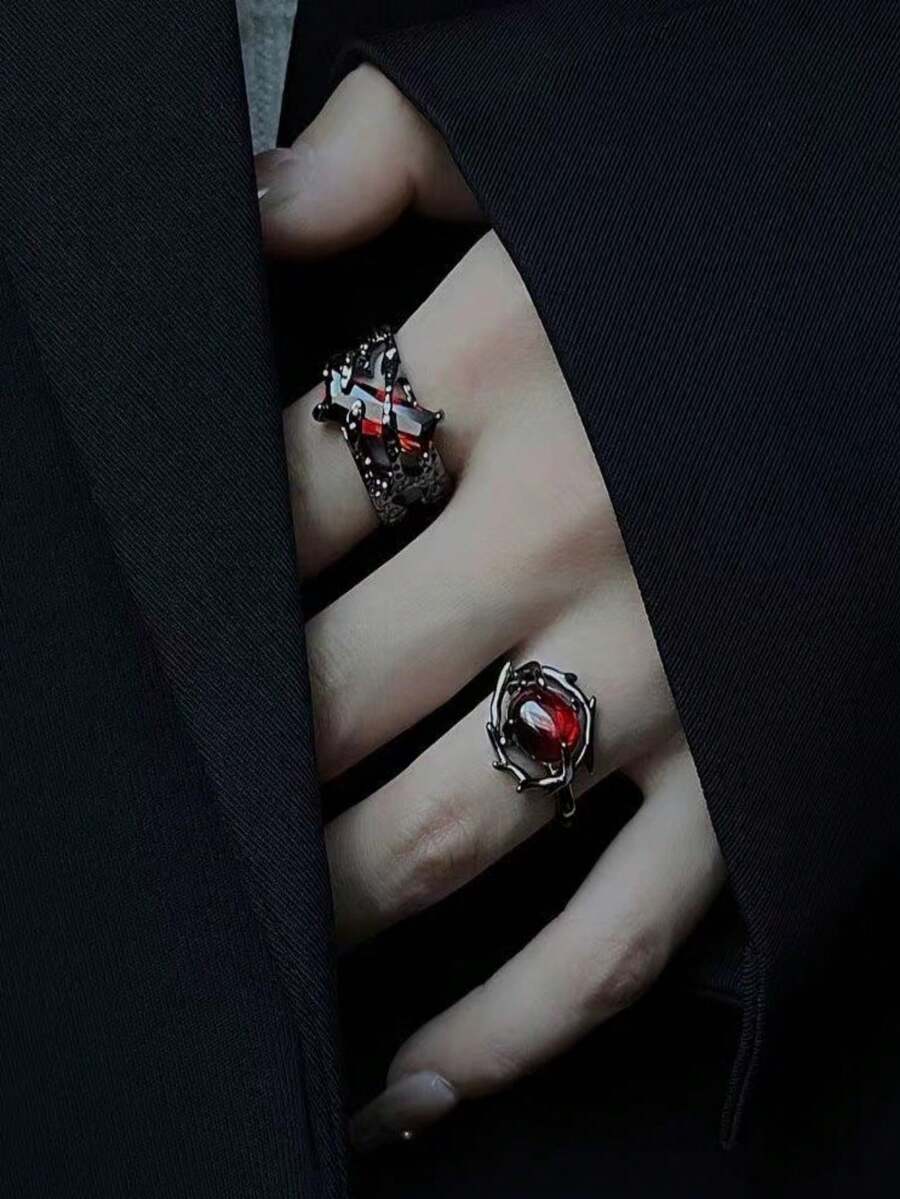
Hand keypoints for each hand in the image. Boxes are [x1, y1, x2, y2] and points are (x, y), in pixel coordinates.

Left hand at [257, 65, 725, 1150]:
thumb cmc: (750, 225)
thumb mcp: (565, 147)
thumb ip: (393, 149)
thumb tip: (252, 202)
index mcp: (507, 363)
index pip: (275, 496)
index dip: (200, 574)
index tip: (174, 634)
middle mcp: (568, 529)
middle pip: (325, 689)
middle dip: (243, 763)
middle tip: (186, 810)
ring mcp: (666, 672)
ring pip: (443, 830)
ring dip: (332, 898)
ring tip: (263, 953)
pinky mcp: (757, 774)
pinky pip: (610, 940)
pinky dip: (509, 1029)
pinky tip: (414, 1085)